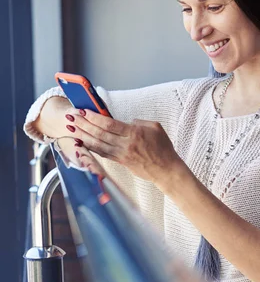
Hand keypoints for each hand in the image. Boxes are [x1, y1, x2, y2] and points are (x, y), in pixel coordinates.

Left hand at [63, 107, 185, 190]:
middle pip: (99, 133)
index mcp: (134, 133)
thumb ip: (138, 122)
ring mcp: (122, 155)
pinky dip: (91, 147)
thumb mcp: (155, 127)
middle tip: (72, 117)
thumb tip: (125, 122)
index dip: (94, 117)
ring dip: (83, 136)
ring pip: (98, 144)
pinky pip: (102, 153)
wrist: (166, 169)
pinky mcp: (121, 162)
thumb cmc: (163, 148)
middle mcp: (126, 144)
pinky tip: (82, 142)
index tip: (83, 111)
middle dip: (84, 125)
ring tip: (71, 128)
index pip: (109, 124)